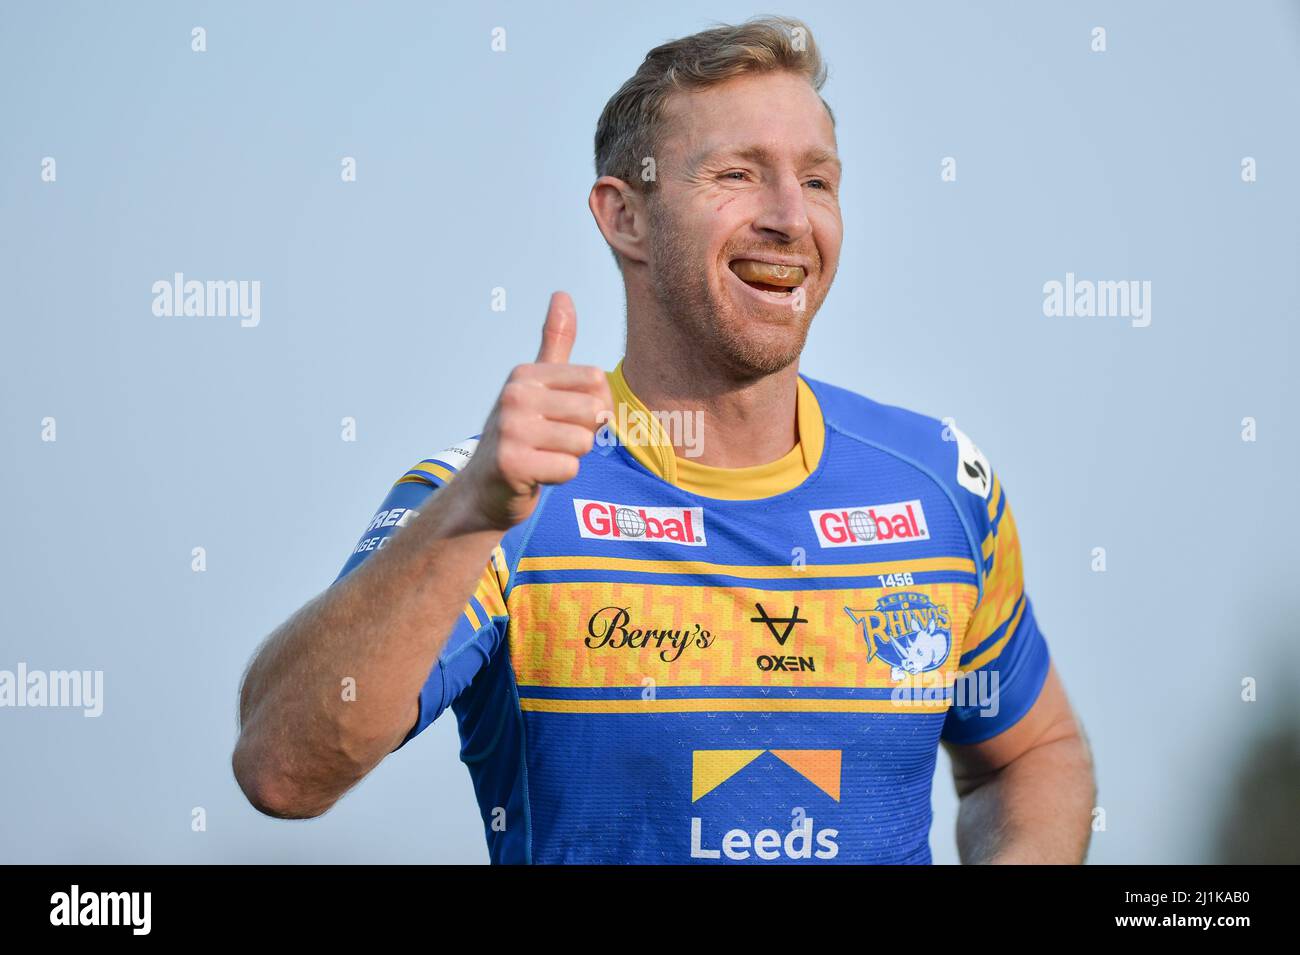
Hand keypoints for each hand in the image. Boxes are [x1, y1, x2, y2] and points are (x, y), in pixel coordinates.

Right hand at [455, 292, 612, 531]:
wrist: (485, 490)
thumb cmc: (521, 435)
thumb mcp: (534, 385)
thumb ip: (553, 343)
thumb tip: (562, 294)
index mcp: (525, 374)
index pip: (596, 379)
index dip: (593, 405)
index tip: (564, 417)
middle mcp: (515, 396)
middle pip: (594, 411)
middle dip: (584, 433)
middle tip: (554, 442)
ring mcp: (511, 429)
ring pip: (584, 442)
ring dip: (571, 457)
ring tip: (544, 457)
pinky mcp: (512, 464)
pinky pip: (569, 468)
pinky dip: (559, 477)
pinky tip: (536, 475)